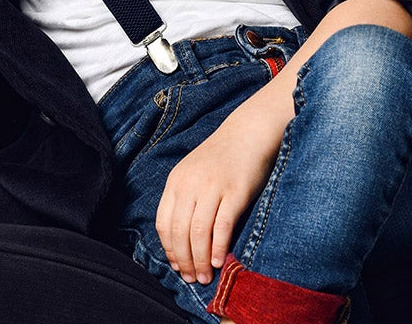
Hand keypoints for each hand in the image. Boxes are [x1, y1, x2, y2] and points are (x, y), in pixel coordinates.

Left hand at [155, 104, 282, 284]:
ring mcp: (212, 188)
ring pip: (198, 232)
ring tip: (204, 276)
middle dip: (183, 260)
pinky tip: (218, 261)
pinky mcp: (235, 192)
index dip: (168, 248)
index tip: (176, 265)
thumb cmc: (221, 158)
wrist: (248, 133)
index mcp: (176, 182)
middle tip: (190, 278)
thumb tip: (182, 239)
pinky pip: (221, 225)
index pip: (163, 222)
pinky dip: (218, 246)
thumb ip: (186, 199)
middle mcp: (189, 185)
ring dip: (199, 259)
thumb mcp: (193, 174)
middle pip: (179, 231)